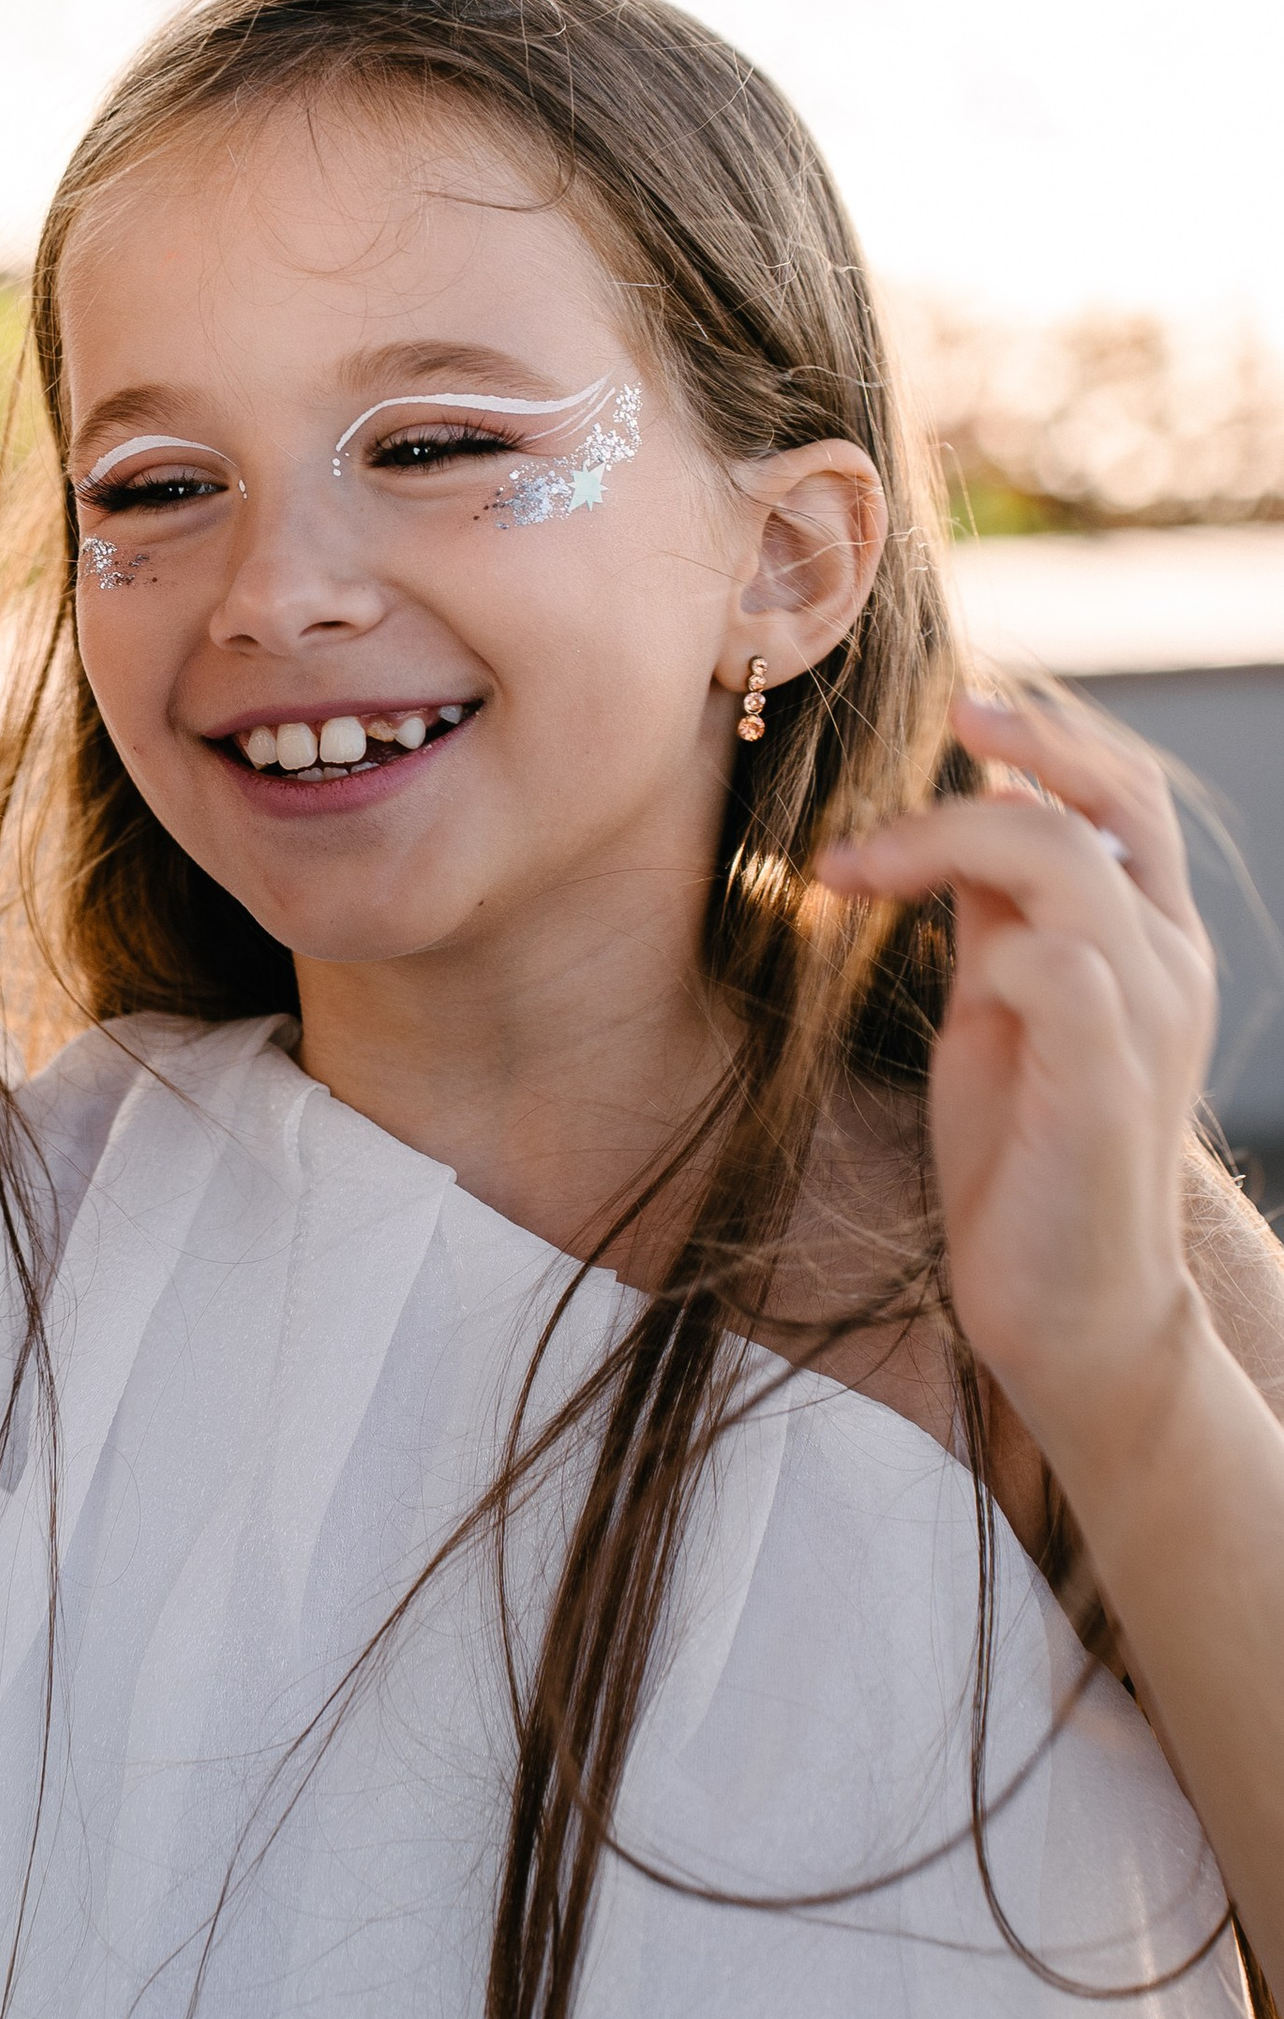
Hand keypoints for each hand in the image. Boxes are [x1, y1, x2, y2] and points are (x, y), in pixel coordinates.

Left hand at [815, 691, 1218, 1478]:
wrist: (1068, 1306)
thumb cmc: (1024, 1157)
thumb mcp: (1001, 1007)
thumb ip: (994, 916)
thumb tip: (961, 820)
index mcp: (1144, 938)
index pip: (1120, 795)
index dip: (1048, 737)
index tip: (958, 712)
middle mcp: (1165, 963)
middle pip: (1112, 801)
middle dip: (1021, 747)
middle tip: (934, 726)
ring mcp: (1145, 1020)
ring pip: (1073, 866)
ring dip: (949, 842)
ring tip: (853, 871)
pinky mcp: (1106, 1082)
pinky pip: (1067, 967)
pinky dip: (1001, 947)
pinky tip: (950, 974)